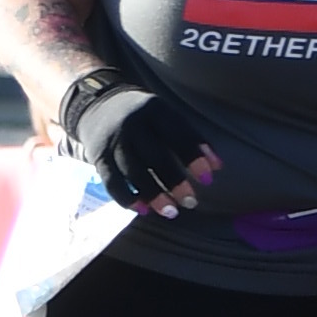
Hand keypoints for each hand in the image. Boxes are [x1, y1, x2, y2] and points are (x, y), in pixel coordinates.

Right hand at [61, 71, 212, 211]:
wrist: (99, 104)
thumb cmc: (146, 117)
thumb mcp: (167, 117)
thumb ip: (192, 139)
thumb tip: (218, 168)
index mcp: (155, 110)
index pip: (178, 135)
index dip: (194, 157)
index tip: (208, 180)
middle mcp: (133, 124)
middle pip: (155, 156)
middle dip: (175, 182)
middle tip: (191, 203)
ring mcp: (114, 141)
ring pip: (133, 172)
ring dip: (153, 195)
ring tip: (171, 212)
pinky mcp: (98, 157)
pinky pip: (112, 181)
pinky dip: (127, 198)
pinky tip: (144, 210)